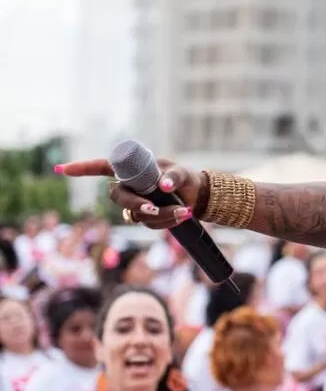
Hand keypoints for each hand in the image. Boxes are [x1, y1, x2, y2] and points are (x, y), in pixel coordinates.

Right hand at [57, 158, 202, 228]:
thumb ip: (174, 177)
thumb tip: (165, 186)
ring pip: (135, 214)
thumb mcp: (182, 174)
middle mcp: (130, 186)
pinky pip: (148, 223)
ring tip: (183, 210)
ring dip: (160, 215)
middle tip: (152, 209)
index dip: (83, 168)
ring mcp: (136, 202)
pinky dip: (166, 221)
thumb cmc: (186, 178)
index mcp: (133, 169)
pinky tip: (183, 215)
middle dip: (134, 204)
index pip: (102, 167)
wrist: (199, 196)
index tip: (63, 169)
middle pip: (117, 196)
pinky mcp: (145, 217)